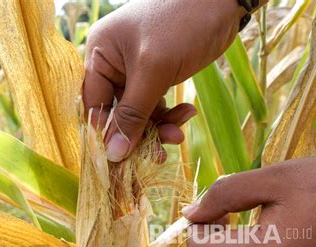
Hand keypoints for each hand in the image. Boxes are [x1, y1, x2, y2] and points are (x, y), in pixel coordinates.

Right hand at [83, 0, 245, 161]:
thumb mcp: (153, 71)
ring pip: (139, 113)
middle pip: (117, 113)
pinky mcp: (157, 75)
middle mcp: (113, 64)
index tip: (119, 161)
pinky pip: (156, 104)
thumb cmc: (181, 25)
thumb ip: (133, 114)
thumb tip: (114, 154)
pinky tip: (188, 112)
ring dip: (158, 127)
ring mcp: (136, 71)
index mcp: (100, 55)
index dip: (105, 134)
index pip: (93, 105)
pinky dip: (170, 114)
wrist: (222, 1)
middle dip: (138, 133)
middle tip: (157, 155)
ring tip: (179, 134)